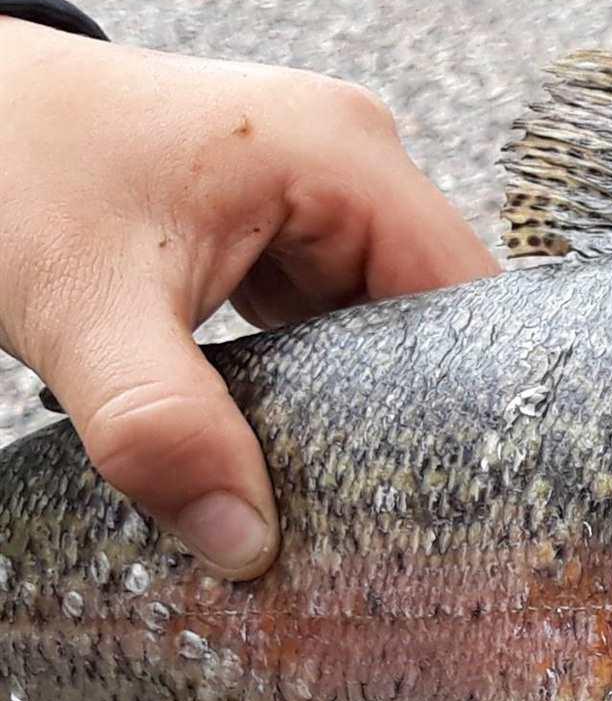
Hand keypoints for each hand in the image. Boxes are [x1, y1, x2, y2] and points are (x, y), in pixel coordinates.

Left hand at [0, 21, 498, 577]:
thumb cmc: (1, 161)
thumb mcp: (82, 304)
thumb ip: (162, 427)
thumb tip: (246, 546)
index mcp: (343, 153)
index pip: (470, 301)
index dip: (474, 405)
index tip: (461, 508)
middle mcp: (351, 162)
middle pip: (435, 322)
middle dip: (414, 422)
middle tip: (396, 529)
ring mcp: (316, 192)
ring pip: (382, 331)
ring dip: (361, 411)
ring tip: (349, 503)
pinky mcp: (277, 224)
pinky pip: (330, 321)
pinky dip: (314, 388)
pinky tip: (293, 451)